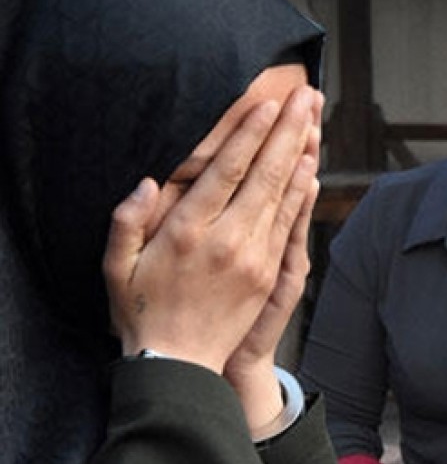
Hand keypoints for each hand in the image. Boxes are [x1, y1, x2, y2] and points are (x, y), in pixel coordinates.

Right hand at [104, 86, 319, 374]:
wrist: (180, 365)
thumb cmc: (142, 312)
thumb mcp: (116, 268)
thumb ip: (127, 222)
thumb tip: (148, 180)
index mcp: (187, 232)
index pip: (226, 171)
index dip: (249, 134)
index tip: (265, 104)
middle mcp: (227, 241)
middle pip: (265, 175)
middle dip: (286, 132)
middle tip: (303, 98)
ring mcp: (255, 258)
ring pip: (284, 196)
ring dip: (301, 154)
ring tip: (313, 121)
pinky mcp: (270, 275)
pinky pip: (291, 225)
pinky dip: (303, 195)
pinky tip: (311, 169)